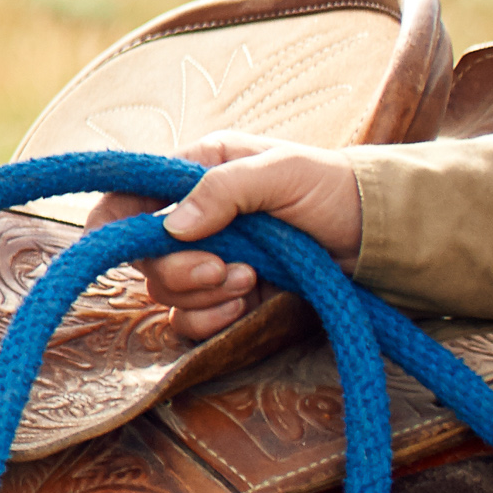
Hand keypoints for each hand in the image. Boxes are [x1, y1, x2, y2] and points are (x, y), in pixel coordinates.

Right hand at [136, 134, 367, 341]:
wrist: (380, 234)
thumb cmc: (333, 188)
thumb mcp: (280, 173)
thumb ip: (223, 190)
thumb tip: (171, 224)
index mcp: (195, 173)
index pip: (127, 196)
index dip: (113, 224)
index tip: (119, 245)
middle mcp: (194, 216)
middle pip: (144, 255)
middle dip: (178, 269)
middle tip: (223, 270)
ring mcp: (210, 258)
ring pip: (166, 290)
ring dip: (202, 293)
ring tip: (250, 282)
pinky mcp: (229, 295)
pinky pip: (191, 319)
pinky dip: (209, 319)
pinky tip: (244, 306)